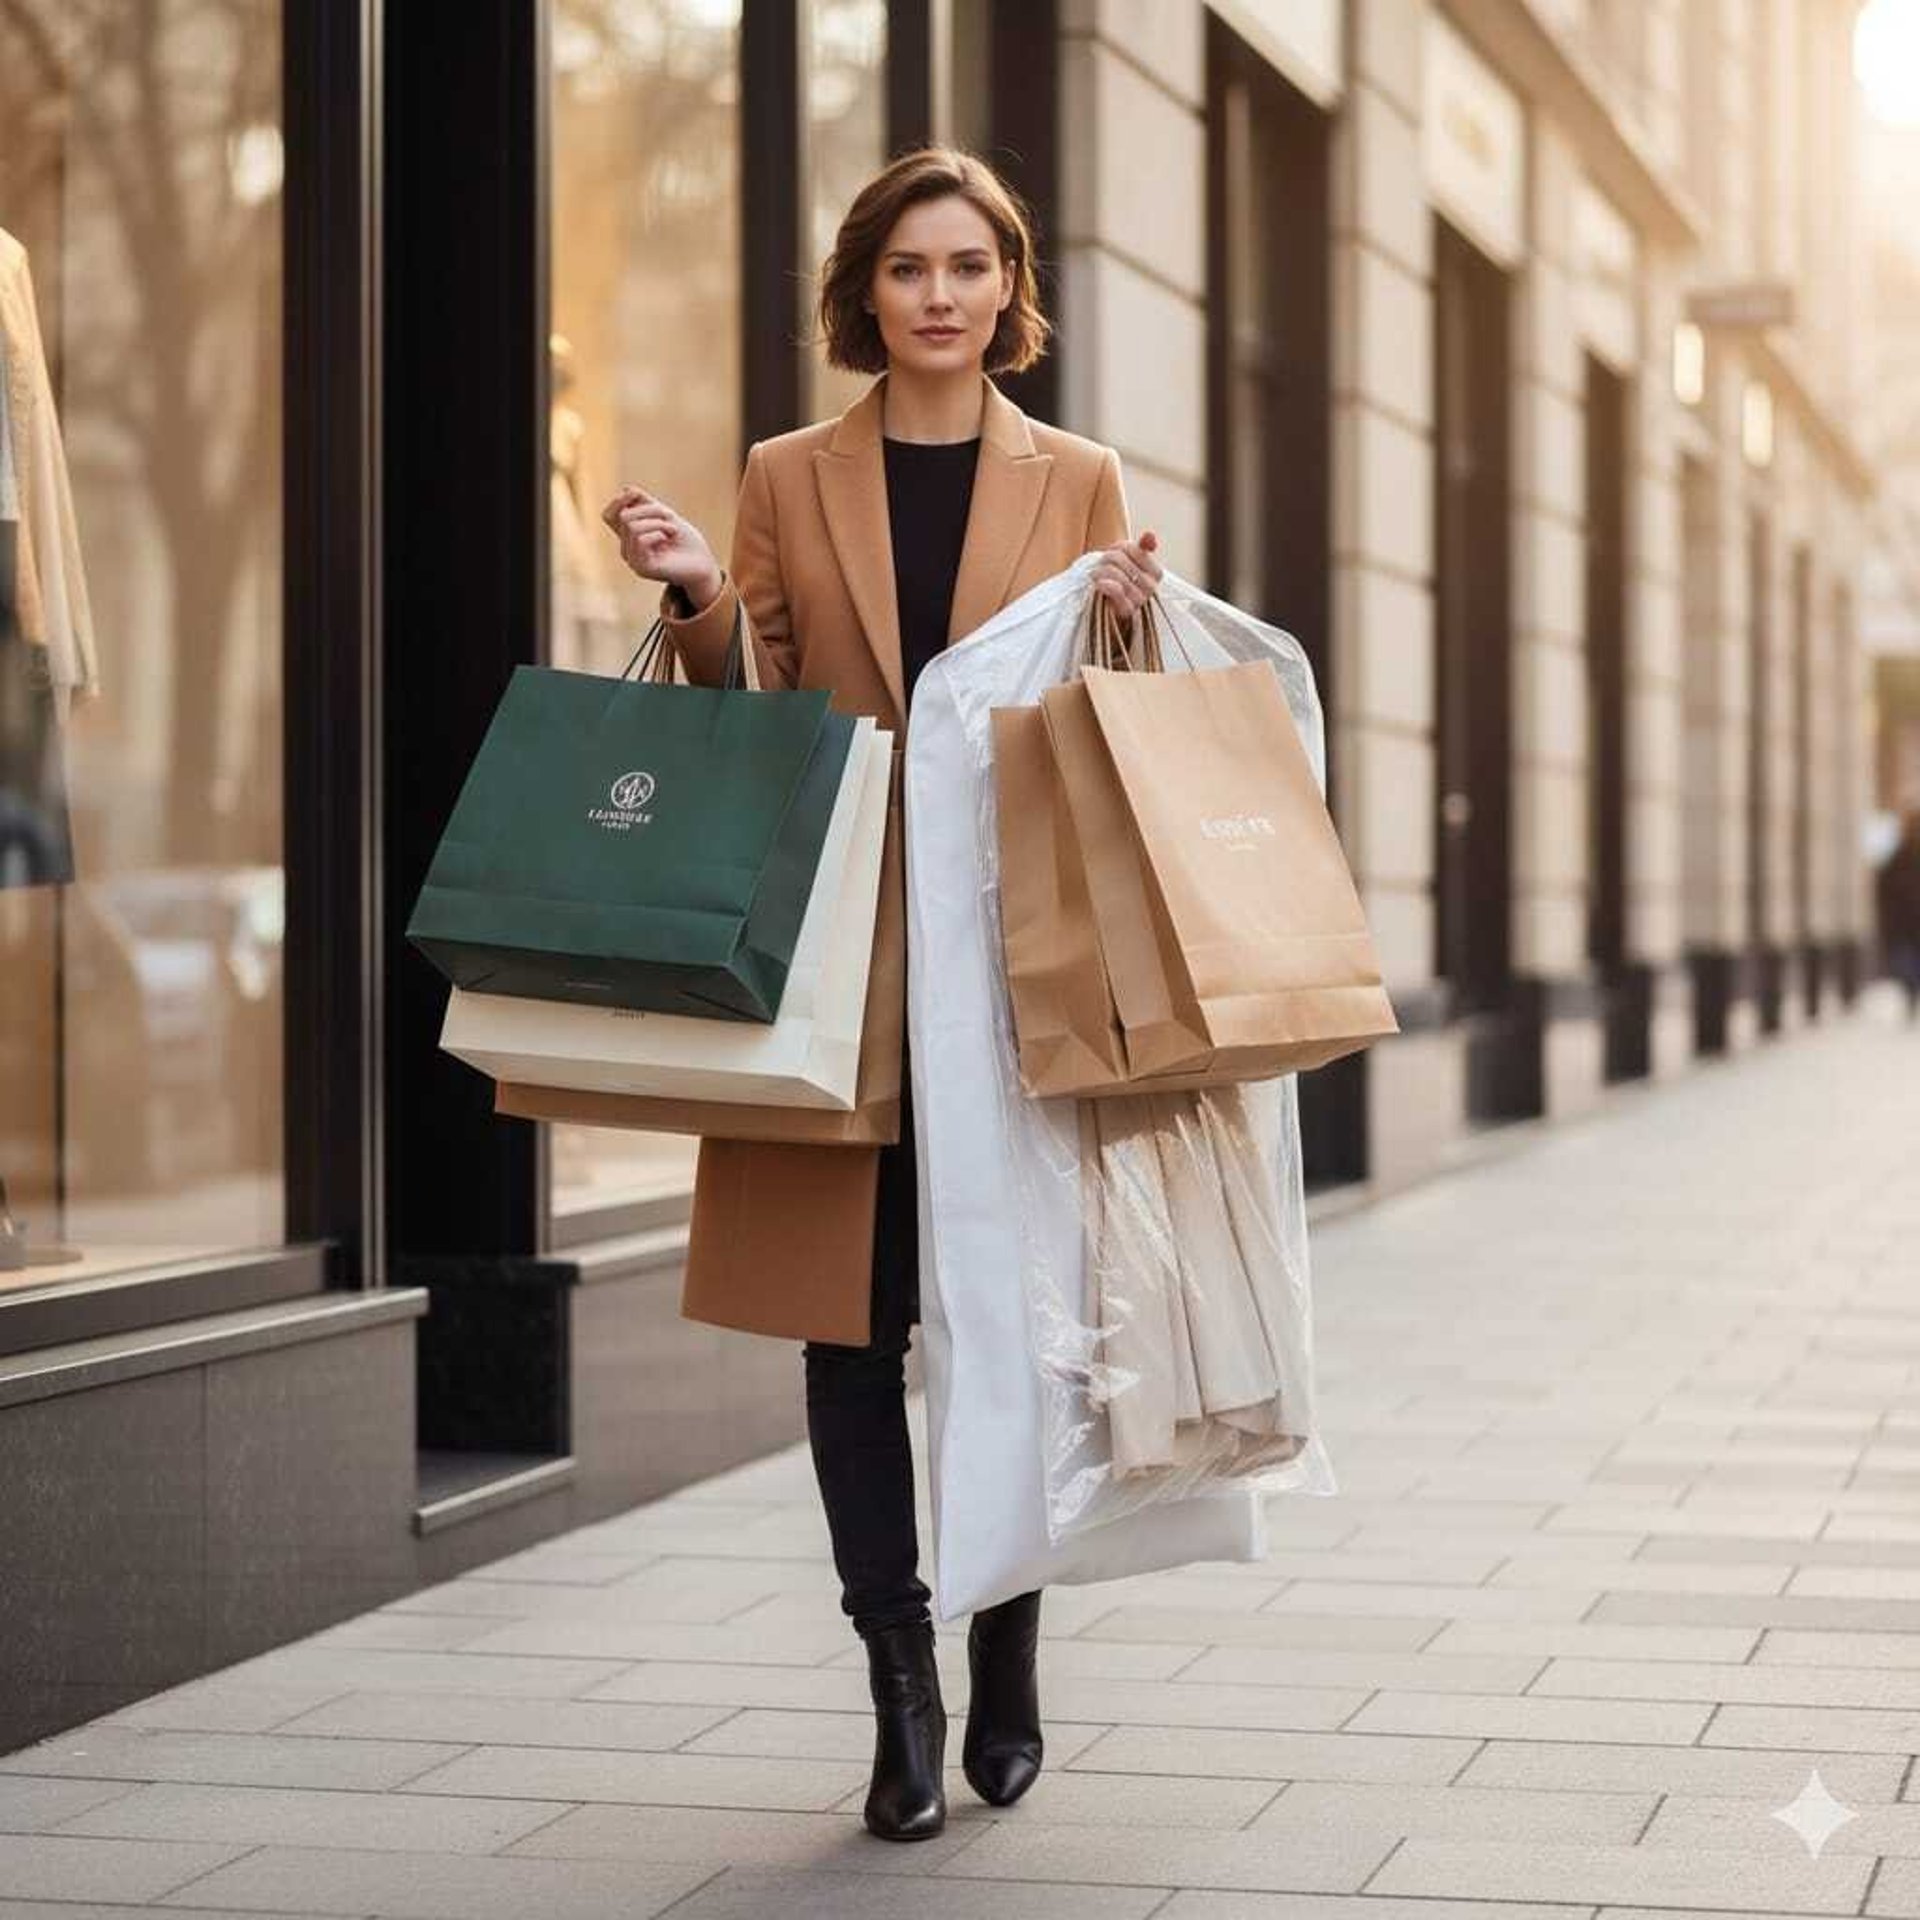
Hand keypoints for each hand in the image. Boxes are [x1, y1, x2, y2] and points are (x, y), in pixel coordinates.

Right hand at [602, 485, 723, 607]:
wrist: (703, 563)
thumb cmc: (686, 540)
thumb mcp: (665, 515)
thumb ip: (645, 503)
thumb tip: (626, 488)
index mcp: (630, 537)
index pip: (609, 516)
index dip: (618, 501)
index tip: (636, 494)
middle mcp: (627, 549)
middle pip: (624, 516)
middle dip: (649, 509)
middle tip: (669, 516)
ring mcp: (633, 560)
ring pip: (632, 526)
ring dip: (657, 522)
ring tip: (672, 529)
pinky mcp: (642, 568)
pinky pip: (641, 539)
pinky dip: (658, 532)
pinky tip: (669, 538)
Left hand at [1090, 530, 1161, 616]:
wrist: (1110, 607)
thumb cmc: (1121, 579)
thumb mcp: (1131, 560)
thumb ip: (1142, 547)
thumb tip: (1150, 535)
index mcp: (1156, 573)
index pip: (1133, 548)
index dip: (1118, 548)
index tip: (1113, 553)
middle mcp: (1151, 587)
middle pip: (1119, 558)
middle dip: (1106, 559)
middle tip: (1101, 565)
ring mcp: (1140, 600)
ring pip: (1115, 573)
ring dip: (1100, 572)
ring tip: (1097, 576)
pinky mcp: (1127, 610)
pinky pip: (1116, 589)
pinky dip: (1104, 584)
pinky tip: (1099, 584)